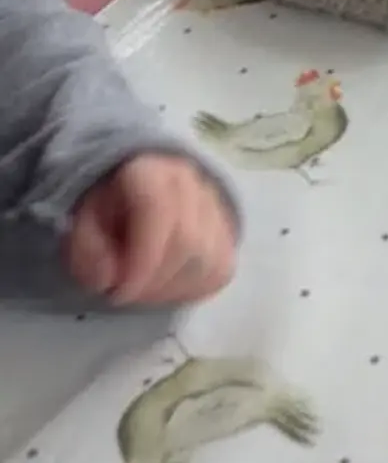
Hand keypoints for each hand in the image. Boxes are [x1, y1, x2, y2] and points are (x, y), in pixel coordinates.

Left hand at [67, 154, 236, 306]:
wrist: (142, 187)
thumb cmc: (110, 208)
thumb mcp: (82, 222)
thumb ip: (87, 249)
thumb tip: (109, 278)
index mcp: (150, 169)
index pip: (158, 210)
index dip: (141, 260)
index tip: (118, 291)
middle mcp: (193, 179)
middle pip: (187, 242)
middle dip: (152, 283)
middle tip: (123, 293)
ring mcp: (217, 203)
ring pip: (209, 260)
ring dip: (171, 290)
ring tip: (144, 289)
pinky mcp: (230, 230)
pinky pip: (221, 269)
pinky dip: (193, 289)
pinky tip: (168, 286)